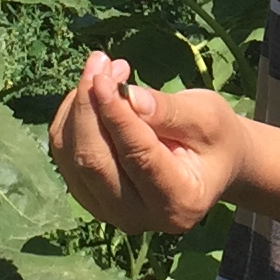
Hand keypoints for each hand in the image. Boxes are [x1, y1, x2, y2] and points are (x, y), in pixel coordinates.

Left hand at [49, 52, 244, 235]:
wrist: (208, 164)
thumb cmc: (215, 138)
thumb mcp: (207, 117)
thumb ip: (169, 111)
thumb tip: (126, 96)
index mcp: (179, 202)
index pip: (137, 157)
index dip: (117, 116)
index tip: (105, 77)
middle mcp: (139, 218)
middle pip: (94, 161)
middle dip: (89, 105)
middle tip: (101, 61)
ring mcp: (108, 212)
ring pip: (72, 155)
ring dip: (79, 105)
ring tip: (105, 68)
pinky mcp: (88, 197)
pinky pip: (65, 153)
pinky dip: (73, 115)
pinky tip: (97, 92)